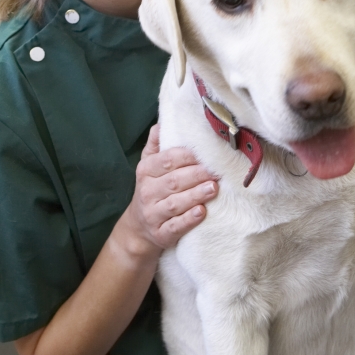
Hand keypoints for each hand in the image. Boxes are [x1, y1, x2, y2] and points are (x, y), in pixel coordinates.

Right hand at [122, 124, 217, 253]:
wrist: (138, 228)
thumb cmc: (151, 190)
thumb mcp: (149, 166)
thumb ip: (156, 145)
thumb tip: (162, 121)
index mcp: (145, 171)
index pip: (166, 161)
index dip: (186, 156)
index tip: (205, 153)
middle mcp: (147, 192)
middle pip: (173, 182)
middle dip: (196, 175)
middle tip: (216, 171)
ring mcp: (153, 214)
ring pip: (175, 203)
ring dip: (195, 195)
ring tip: (214, 188)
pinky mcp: (161, 234)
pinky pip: (175, 226)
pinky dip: (188, 220)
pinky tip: (202, 213)